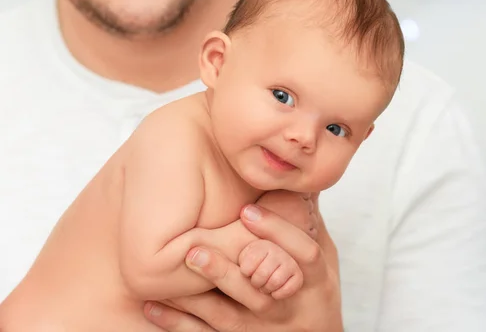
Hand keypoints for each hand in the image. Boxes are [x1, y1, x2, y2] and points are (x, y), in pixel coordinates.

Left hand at [144, 192, 342, 331]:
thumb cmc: (316, 289)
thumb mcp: (325, 254)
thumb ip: (310, 220)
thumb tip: (300, 177)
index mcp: (316, 282)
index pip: (304, 256)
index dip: (278, 233)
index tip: (246, 211)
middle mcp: (289, 309)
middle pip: (261, 295)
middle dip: (226, 274)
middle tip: (195, 251)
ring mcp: (263, 331)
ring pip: (229, 319)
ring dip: (195, 299)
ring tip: (166, 278)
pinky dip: (178, 324)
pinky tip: (153, 306)